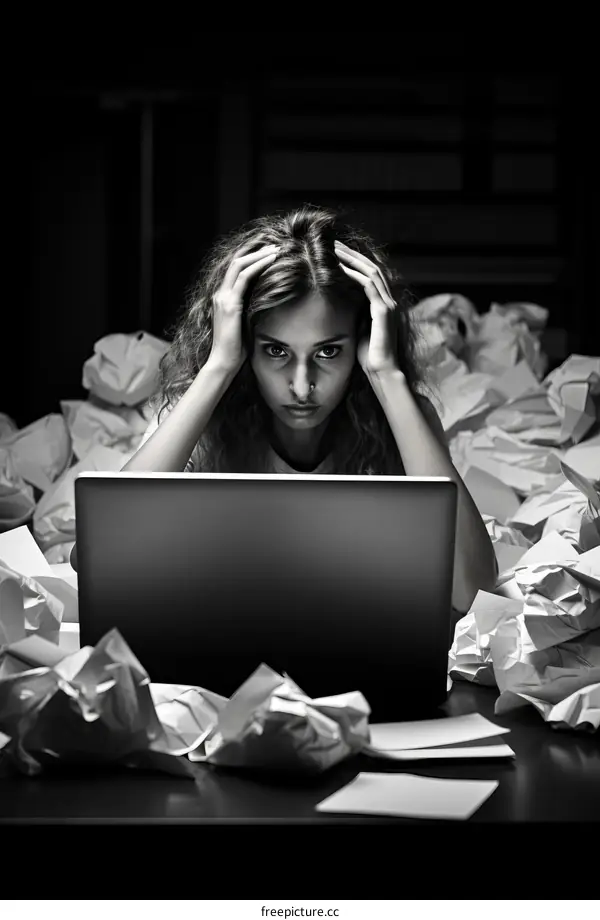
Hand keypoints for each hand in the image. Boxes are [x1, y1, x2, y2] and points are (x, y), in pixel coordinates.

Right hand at [208, 242, 279, 374]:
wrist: (224, 362)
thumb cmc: (236, 348)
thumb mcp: (245, 323)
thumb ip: (251, 309)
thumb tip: (268, 301)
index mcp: (223, 298)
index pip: (235, 269)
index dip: (251, 256)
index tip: (268, 250)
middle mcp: (220, 294)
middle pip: (236, 261)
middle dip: (256, 249)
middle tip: (274, 243)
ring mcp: (223, 298)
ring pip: (240, 264)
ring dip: (259, 254)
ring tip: (276, 248)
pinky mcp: (230, 304)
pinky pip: (244, 277)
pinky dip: (259, 265)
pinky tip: (272, 260)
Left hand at [334, 240, 401, 377]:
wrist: (382, 371)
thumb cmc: (369, 355)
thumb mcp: (360, 328)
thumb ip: (356, 313)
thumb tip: (343, 301)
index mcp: (384, 304)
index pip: (371, 275)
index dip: (355, 262)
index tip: (338, 254)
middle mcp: (389, 301)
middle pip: (372, 268)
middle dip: (353, 255)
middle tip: (335, 244)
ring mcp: (388, 305)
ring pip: (371, 273)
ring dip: (352, 260)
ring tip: (335, 251)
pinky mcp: (384, 311)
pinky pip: (369, 286)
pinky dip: (354, 275)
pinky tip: (340, 269)